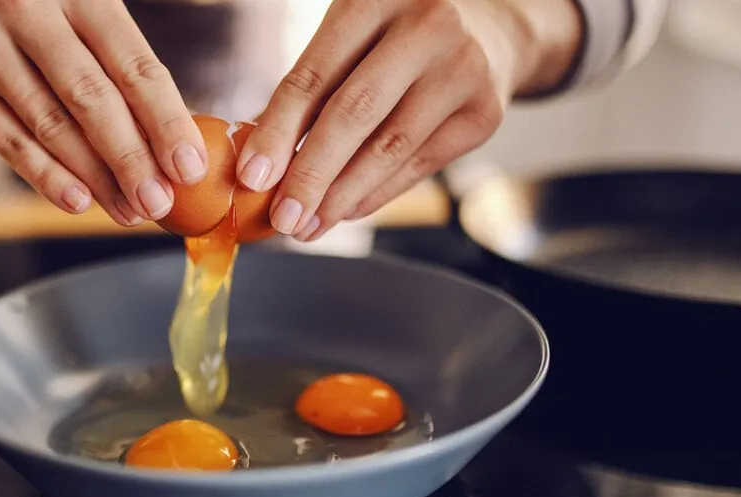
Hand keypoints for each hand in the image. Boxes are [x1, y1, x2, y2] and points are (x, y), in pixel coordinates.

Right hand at [0, 0, 208, 225]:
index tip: (188, 169)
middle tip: (157, 203)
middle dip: (131, 158)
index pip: (134, 65)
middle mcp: (29, 8)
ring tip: (127, 211)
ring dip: (96, 178)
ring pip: (52, 125)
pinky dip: (49, 178)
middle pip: (91, 96)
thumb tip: (180, 161)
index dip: (166, 121)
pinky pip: (12, 144)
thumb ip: (131, 88)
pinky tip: (80, 202)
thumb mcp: (92, 42)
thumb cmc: (49, 46)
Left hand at [235, 0, 581, 240]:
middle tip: (282, 218)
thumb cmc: (397, 34)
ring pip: (389, 148)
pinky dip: (376, 194)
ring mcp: (462, 68)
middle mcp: (425, 26)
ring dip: (341, 197)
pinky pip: (418, 165)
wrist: (489, 27)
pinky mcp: (484, 112)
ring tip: (308, 226)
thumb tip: (262, 161)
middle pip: (354, 114)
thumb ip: (313, 84)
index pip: (313, 75)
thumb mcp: (354, 33)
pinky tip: (344, 211)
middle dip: (310, 174)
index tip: (251, 177)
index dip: (277, 131)